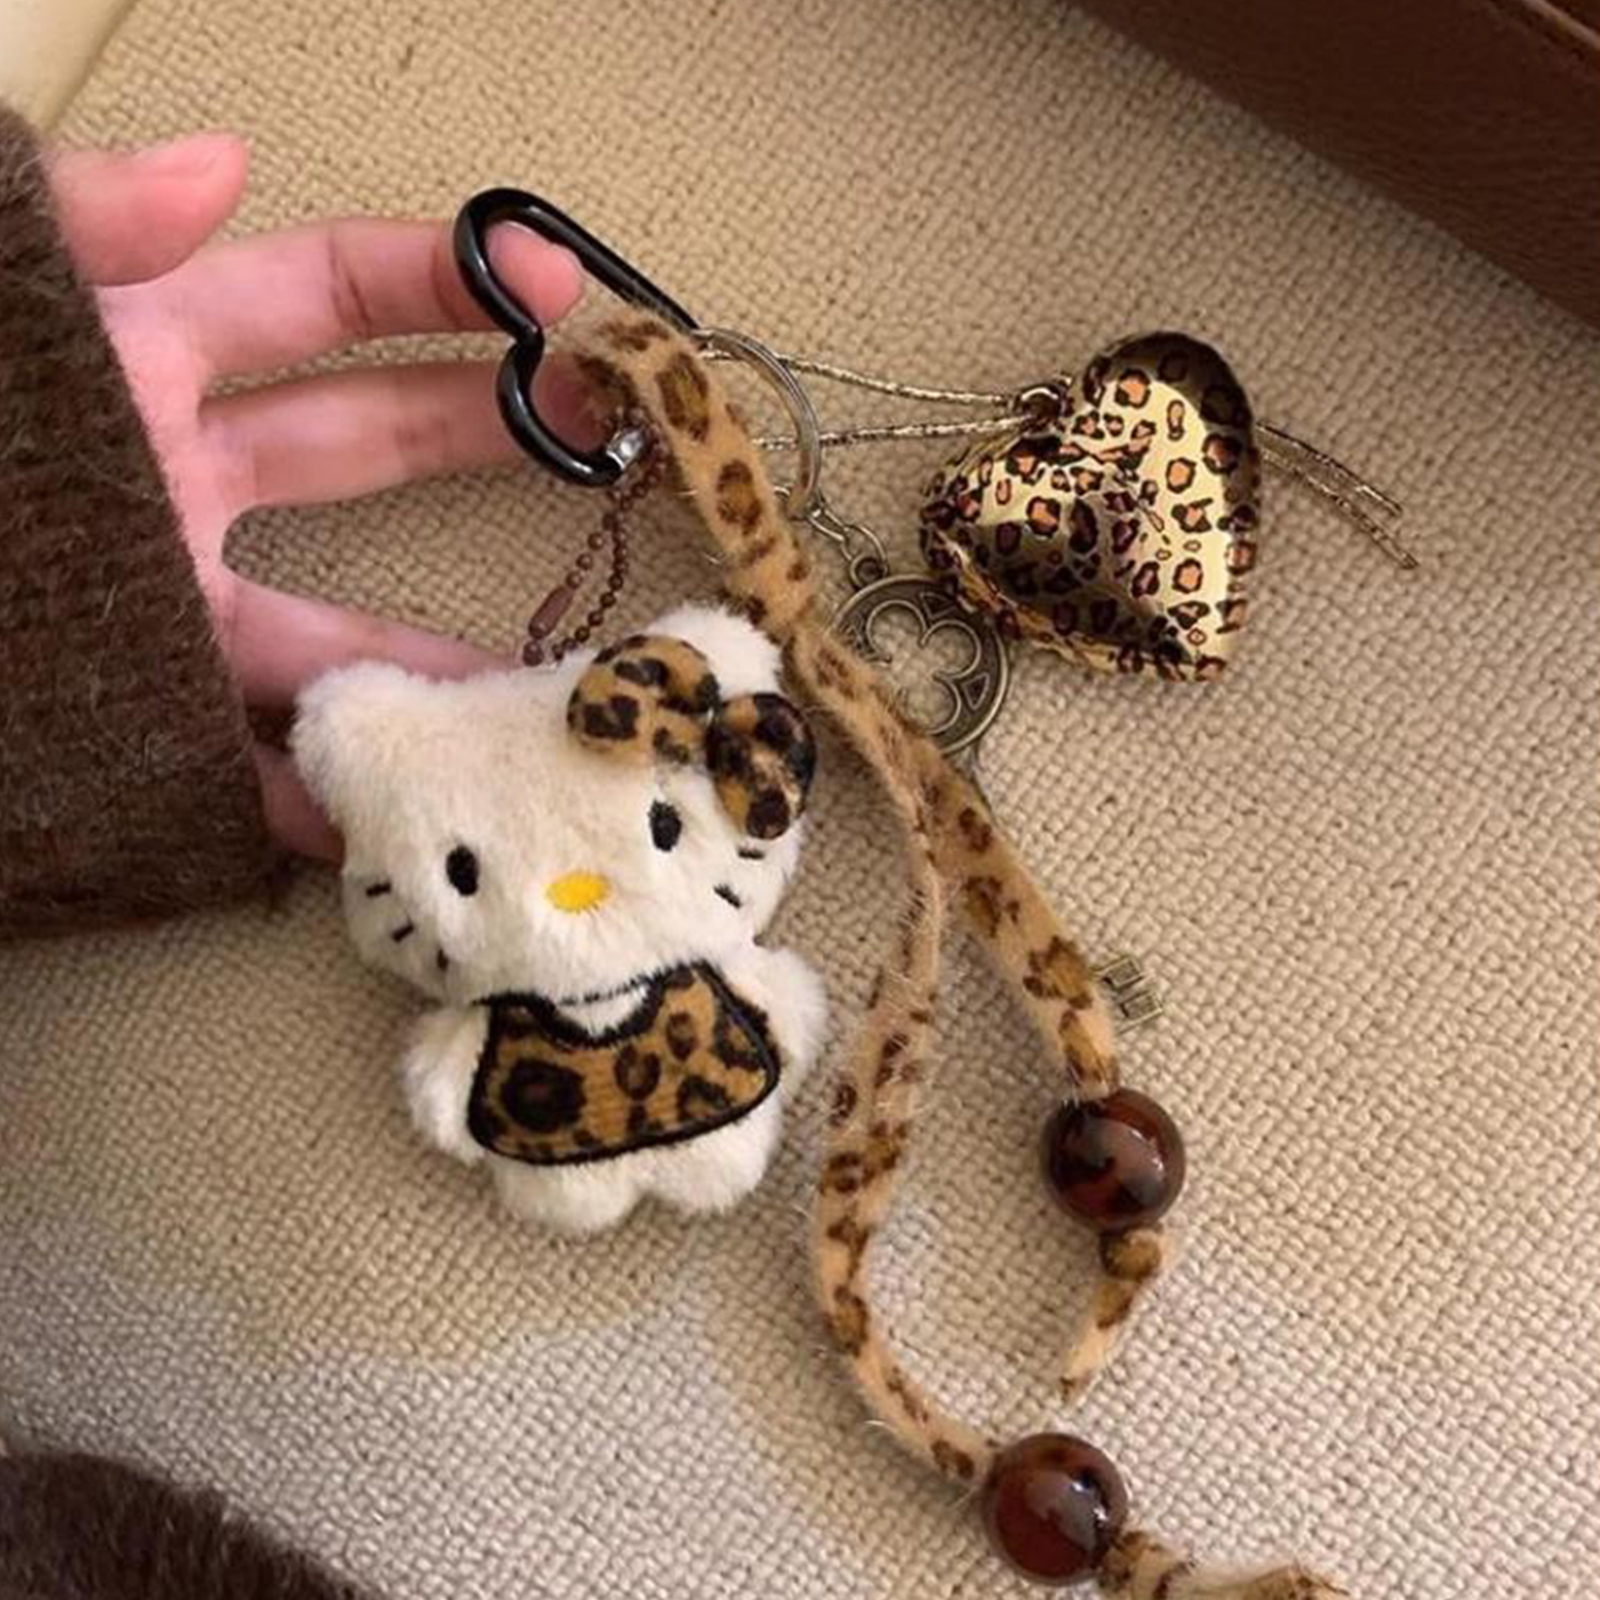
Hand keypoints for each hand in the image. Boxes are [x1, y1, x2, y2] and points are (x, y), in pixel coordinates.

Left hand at [50, 133, 584, 859]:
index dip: (450, 285)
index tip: (563, 295)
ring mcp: (161, 610)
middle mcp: (173, 482)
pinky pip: (244, 767)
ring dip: (436, 668)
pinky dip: (321, 805)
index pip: (324, 299)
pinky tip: (395, 831)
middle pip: (370, 452)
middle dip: (500, 441)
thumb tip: (226, 158)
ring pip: (335, 640)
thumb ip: (75, 224)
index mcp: (134, 357)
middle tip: (620, 444)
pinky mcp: (128, 718)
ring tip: (541, 690)